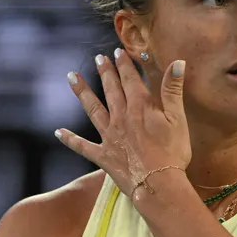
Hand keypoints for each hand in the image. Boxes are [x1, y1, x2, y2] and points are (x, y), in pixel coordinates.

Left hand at [56, 48, 191, 197]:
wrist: (157, 184)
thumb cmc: (172, 153)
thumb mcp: (178, 119)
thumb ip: (173, 90)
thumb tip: (177, 62)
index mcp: (140, 107)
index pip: (130, 79)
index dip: (124, 64)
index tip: (118, 51)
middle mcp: (121, 117)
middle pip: (111, 90)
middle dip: (105, 72)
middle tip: (98, 58)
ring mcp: (109, 136)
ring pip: (93, 109)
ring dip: (82, 92)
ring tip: (71, 77)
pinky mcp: (103, 156)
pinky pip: (82, 146)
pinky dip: (70, 139)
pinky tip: (58, 132)